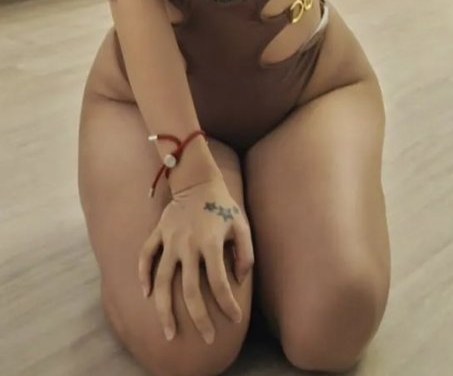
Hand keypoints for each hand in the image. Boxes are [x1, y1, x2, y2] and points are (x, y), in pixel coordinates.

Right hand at [137, 175, 253, 344]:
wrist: (198, 179)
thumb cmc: (223, 205)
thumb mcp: (241, 224)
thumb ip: (245, 252)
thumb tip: (239, 281)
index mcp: (212, 243)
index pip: (219, 283)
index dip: (227, 304)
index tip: (234, 319)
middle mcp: (189, 245)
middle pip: (189, 291)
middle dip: (199, 318)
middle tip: (207, 338)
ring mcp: (170, 240)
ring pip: (162, 282)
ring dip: (164, 310)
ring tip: (169, 333)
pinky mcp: (157, 233)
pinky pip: (145, 257)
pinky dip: (143, 276)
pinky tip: (146, 296)